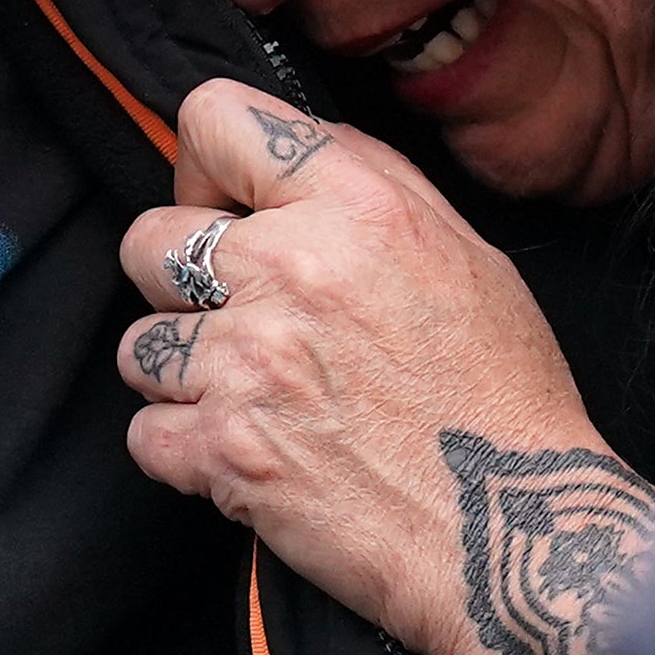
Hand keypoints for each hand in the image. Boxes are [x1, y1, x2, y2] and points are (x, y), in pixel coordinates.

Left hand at [114, 78, 654, 654]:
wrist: (517, 536)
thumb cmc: (505, 399)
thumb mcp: (466, 253)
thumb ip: (371, 187)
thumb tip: (288, 157)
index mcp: (356, 205)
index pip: (213, 118)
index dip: (205, 168)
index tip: (226, 212)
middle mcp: (291, 269)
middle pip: (148, 239)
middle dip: (178, 282)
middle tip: (236, 322)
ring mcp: (249, 362)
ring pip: (138, 343)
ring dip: (180, 374)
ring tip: (248, 398)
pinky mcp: (224, 451)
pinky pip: (144, 432)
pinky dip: (183, 451)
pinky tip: (245, 454)